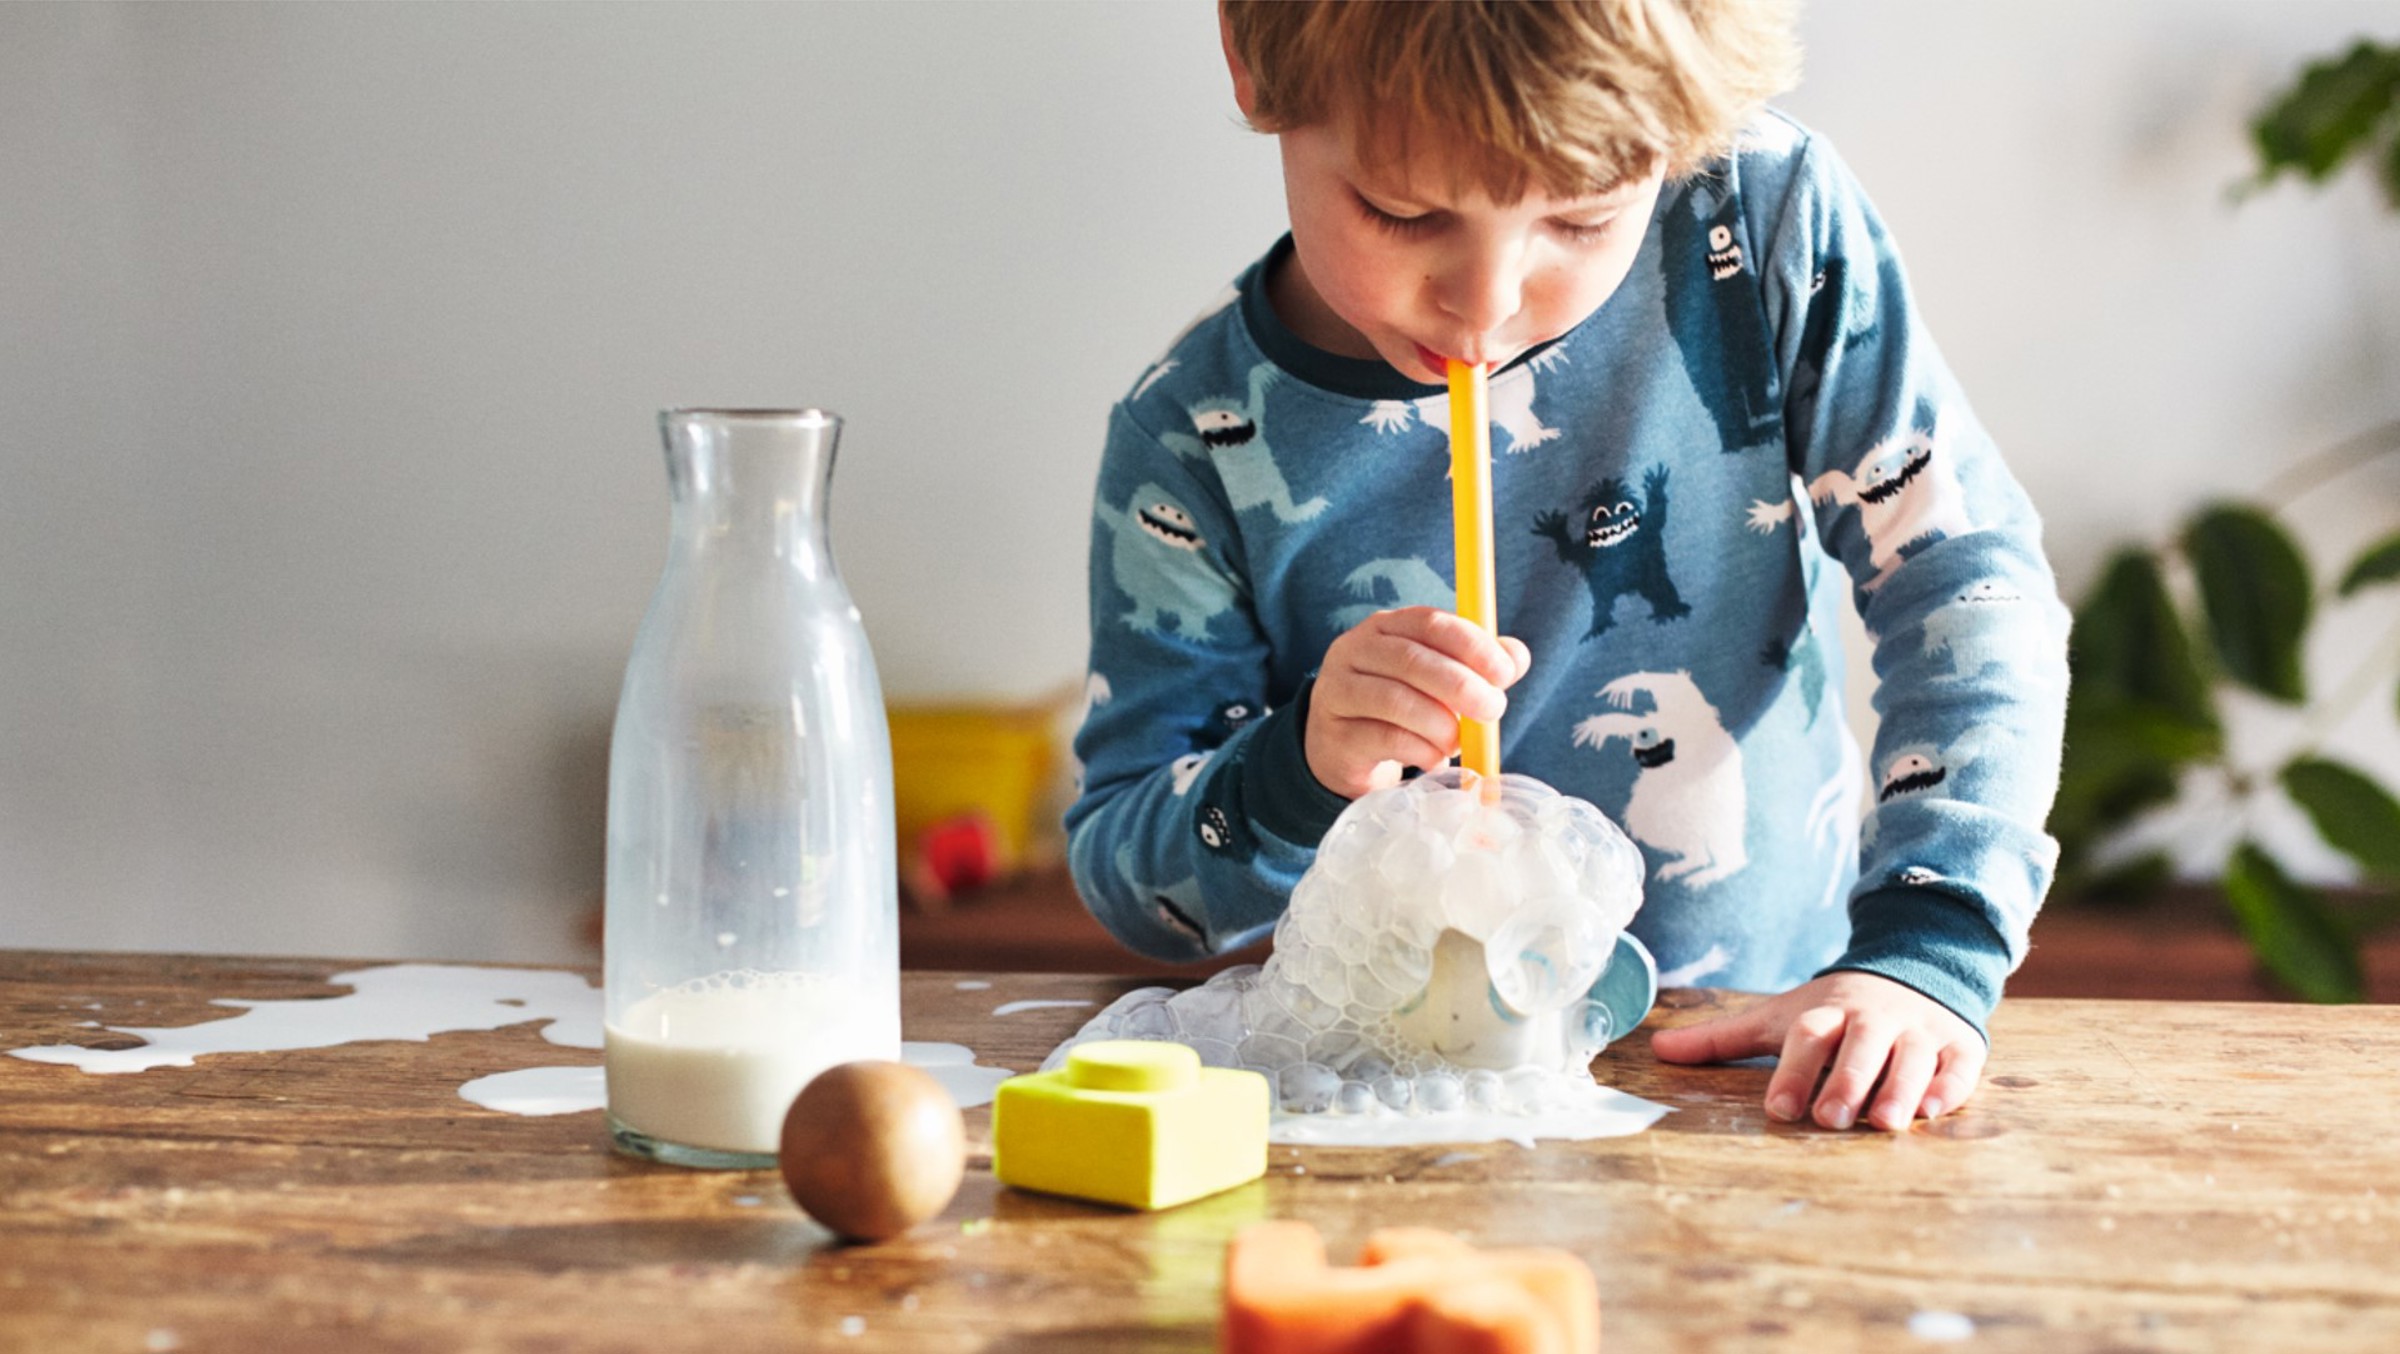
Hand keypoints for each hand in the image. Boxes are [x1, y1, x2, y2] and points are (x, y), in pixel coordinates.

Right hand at [1304, 607, 1529, 799]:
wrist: (1344, 749)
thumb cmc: (1401, 707)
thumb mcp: (1439, 680)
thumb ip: (1478, 665)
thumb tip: (1517, 657)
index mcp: (1386, 626)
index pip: (1430, 623)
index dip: (1472, 645)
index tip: (1505, 674)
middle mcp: (1355, 650)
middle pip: (1411, 659)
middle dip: (1461, 686)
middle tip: (1493, 711)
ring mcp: (1338, 691)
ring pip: (1396, 701)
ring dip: (1441, 725)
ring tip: (1458, 743)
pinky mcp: (1336, 734)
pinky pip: (1385, 739)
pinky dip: (1422, 751)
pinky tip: (1434, 759)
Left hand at [1649, 971, 1984, 1131]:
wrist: (1910, 972)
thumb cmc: (1834, 1012)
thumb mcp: (1779, 1019)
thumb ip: (1722, 1039)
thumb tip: (1656, 1049)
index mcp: (1828, 1012)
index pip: (1808, 1036)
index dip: (1793, 1070)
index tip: (1779, 1108)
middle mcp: (1874, 1018)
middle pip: (1861, 1045)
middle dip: (1846, 1080)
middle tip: (1830, 1118)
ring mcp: (1919, 1030)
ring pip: (1911, 1056)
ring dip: (1899, 1087)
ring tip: (1884, 1123)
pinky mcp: (1958, 1044)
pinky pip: (1957, 1064)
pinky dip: (1947, 1085)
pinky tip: (1933, 1110)